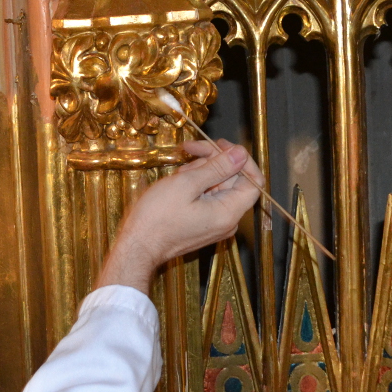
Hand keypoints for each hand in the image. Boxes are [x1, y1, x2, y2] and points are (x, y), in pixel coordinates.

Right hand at [95, 139, 262, 293]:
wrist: (137, 246)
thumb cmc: (157, 217)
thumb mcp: (187, 184)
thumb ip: (218, 167)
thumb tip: (241, 153)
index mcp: (229, 212)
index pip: (254, 181)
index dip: (241, 159)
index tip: (219, 145)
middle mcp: (227, 220)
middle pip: (233, 180)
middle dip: (213, 162)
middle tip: (189, 151)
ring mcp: (215, 223)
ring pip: (218, 186)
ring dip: (200, 172)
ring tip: (178, 174)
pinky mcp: (203, 224)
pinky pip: (208, 198)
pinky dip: (195, 185)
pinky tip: (177, 182)